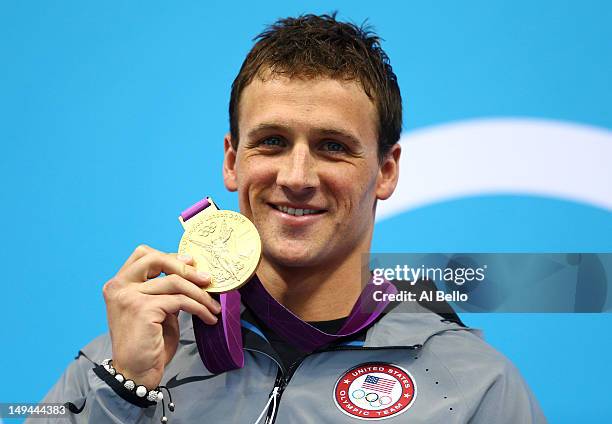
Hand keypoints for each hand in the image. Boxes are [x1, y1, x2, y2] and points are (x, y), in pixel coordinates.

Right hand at [102, 244, 219, 387]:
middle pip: (156, 259)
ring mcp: (129, 296)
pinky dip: (199, 308)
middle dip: (185, 267)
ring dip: (200, 294)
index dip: (169, 256)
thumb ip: (164, 291)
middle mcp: (119, 287)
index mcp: (119, 284)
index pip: (143, 254)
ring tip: (213, 307)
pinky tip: (208, 317)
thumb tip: (191, 274)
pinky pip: (180, 301)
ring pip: (174, 282)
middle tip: (207, 280)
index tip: (192, 262)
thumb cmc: (148, 343)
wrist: (136, 372)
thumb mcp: (156, 309)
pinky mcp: (143, 309)